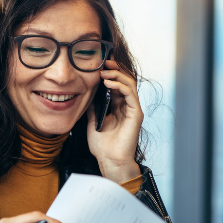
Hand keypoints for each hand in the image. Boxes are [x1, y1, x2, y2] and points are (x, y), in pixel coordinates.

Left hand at [86, 60, 142, 182]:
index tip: (99, 65)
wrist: (110, 161)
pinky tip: (109, 83)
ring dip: (117, 75)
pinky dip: (120, 86)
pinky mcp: (136, 114)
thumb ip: (92, 109)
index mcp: (117, 107)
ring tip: (105, 70)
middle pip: (125, 81)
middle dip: (115, 69)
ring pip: (129, 84)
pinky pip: (130, 94)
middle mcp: (127, 106)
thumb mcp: (92, 123)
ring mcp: (133, 109)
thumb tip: (86, 96)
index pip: (116, 84)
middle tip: (104, 61)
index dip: (109, 74)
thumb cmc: (102, 147)